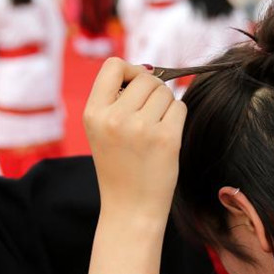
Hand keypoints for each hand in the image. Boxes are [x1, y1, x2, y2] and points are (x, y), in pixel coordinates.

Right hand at [83, 58, 186, 273]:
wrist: (130, 208)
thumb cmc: (119, 166)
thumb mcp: (102, 130)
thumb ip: (117, 99)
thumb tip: (150, 69)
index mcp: (93, 113)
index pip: (113, 65)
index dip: (129, 71)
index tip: (134, 87)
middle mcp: (114, 118)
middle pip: (146, 78)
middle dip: (152, 91)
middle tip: (148, 117)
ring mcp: (141, 128)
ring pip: (165, 92)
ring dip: (166, 105)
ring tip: (154, 129)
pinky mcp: (166, 139)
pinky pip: (180, 107)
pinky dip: (176, 118)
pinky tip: (165, 137)